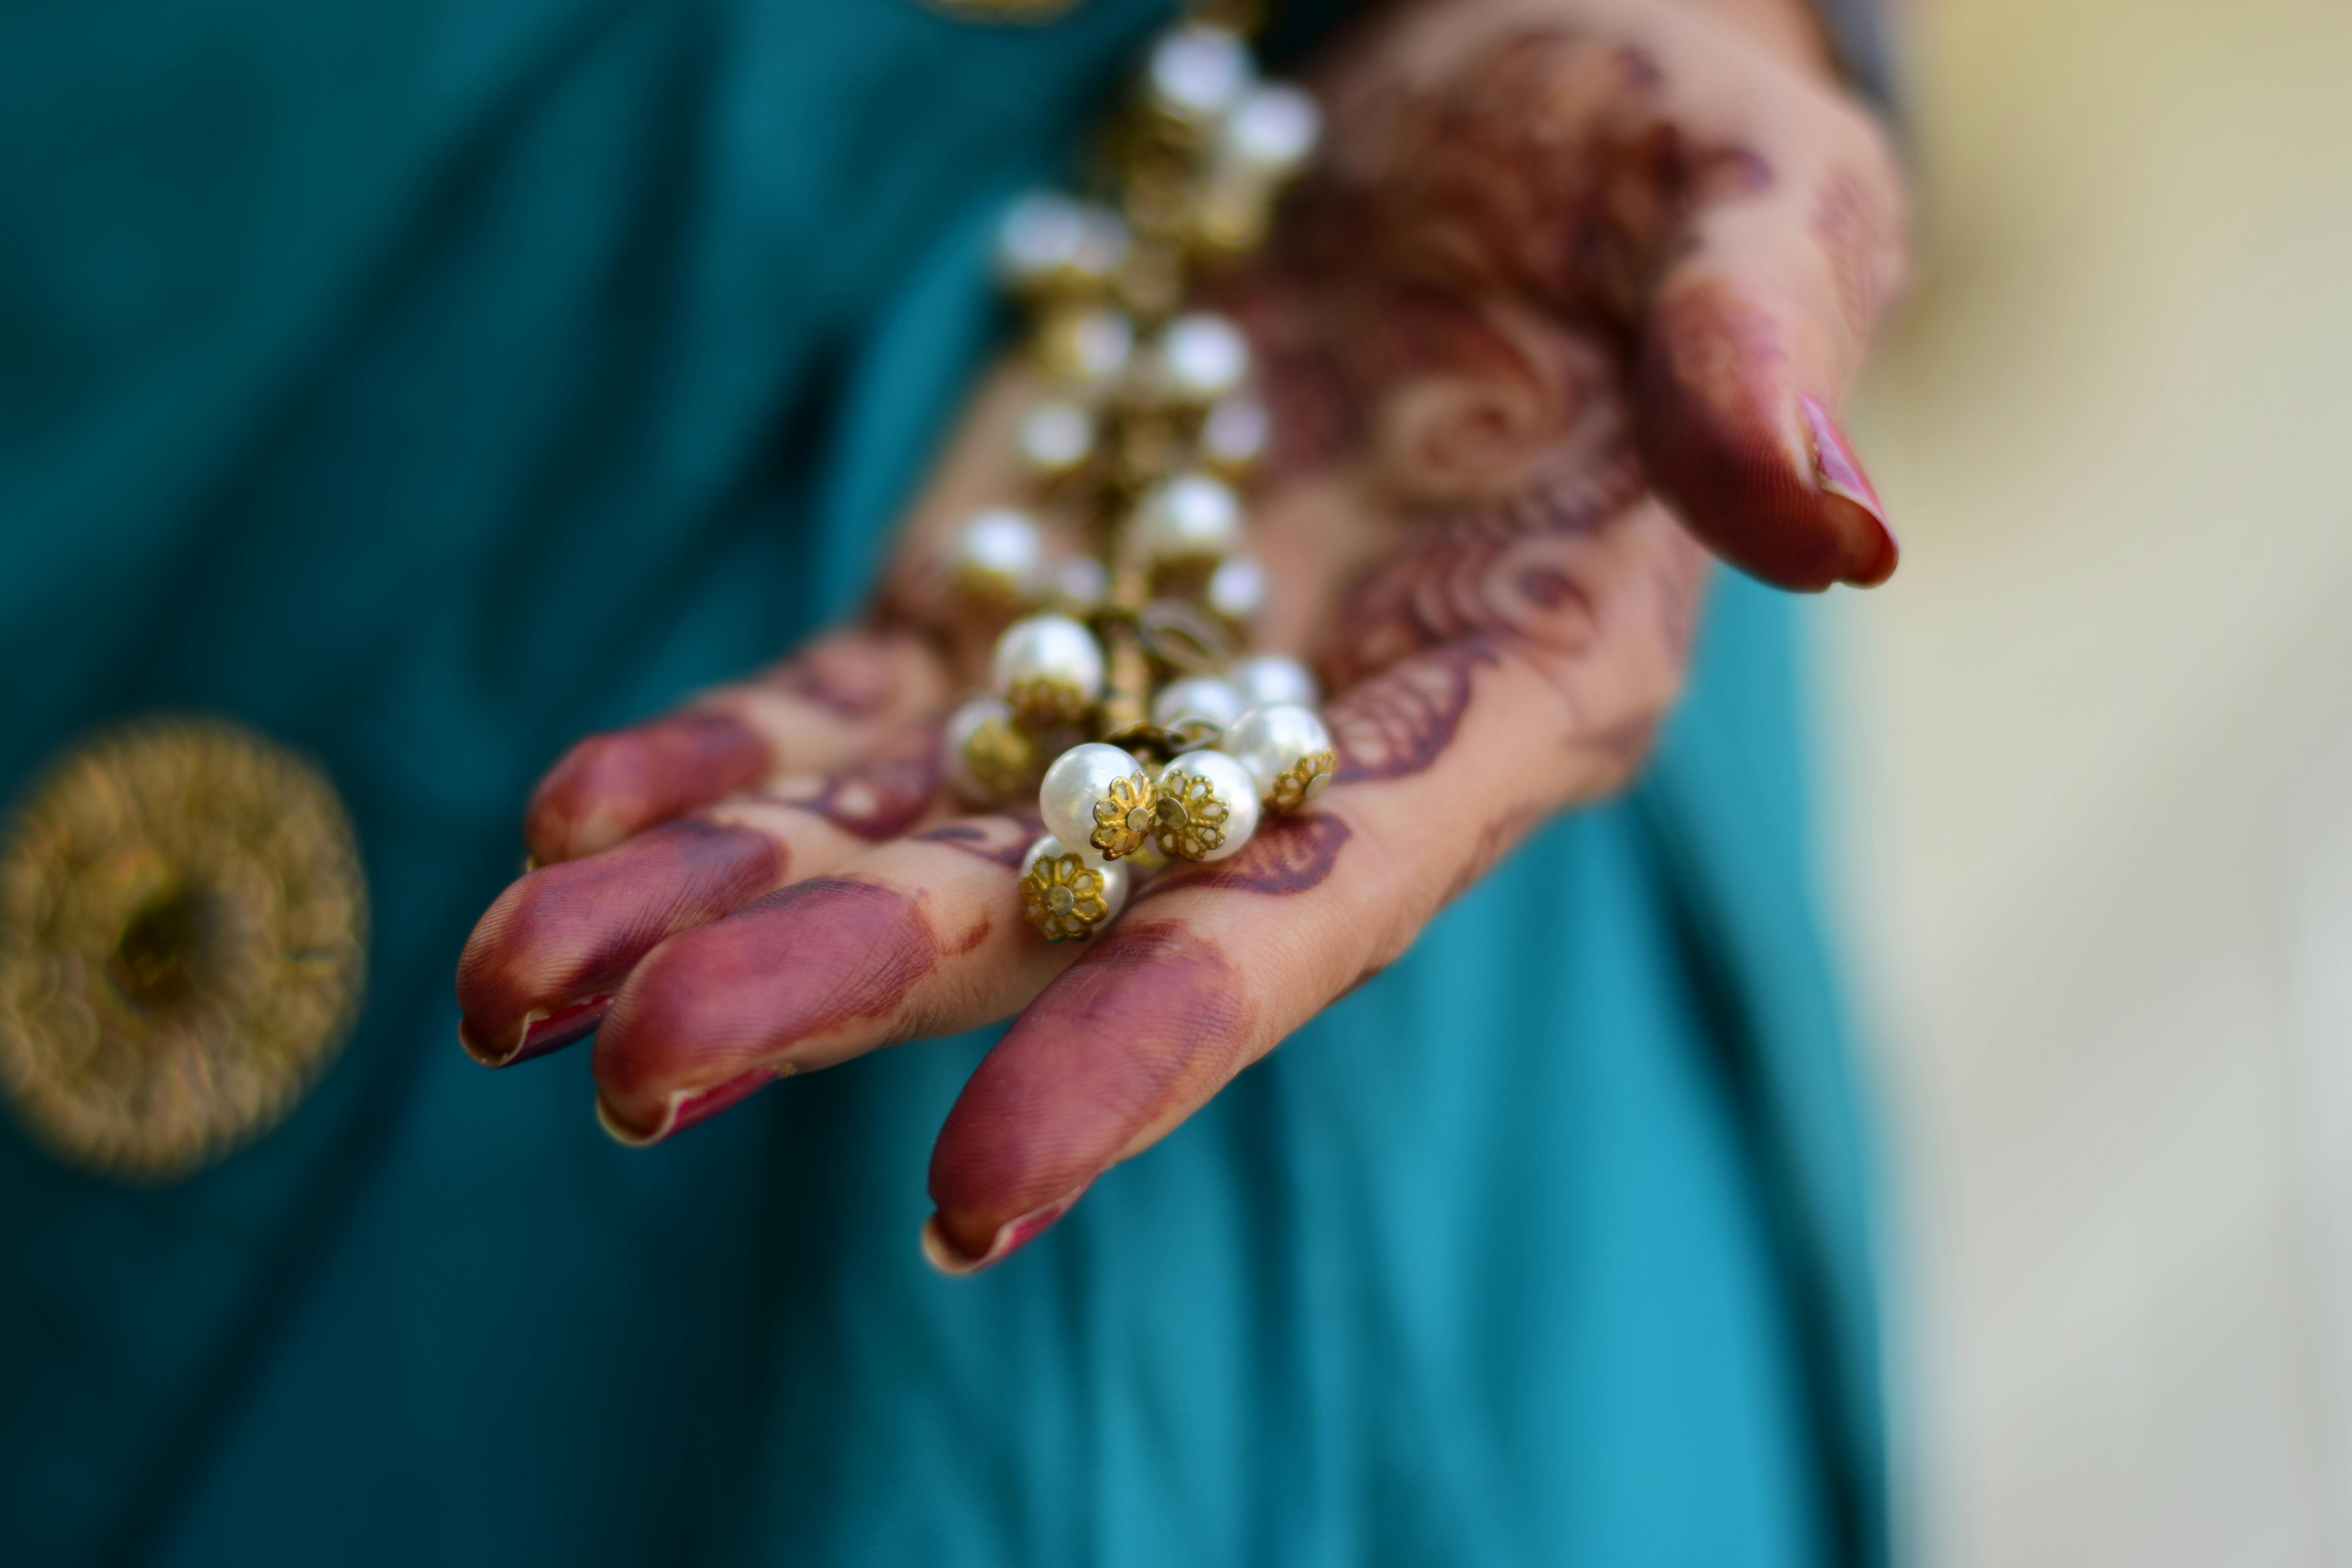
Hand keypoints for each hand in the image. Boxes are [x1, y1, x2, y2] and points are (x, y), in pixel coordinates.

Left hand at [455, 0, 1903, 1270]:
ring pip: (920, 831)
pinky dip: (718, 765)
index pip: (1321, 907)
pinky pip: (855, 709)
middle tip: (634, 1069)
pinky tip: (571, 822)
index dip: (1159, 1039)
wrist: (1506, 95)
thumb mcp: (1749, 201)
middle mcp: (1303, 741)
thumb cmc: (1666, 145)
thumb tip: (1832, 520)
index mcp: (1499, 701)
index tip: (980, 1183)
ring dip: (724, 908)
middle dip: (855, 986)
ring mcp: (1141, 674)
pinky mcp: (1025, 585)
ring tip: (513, 989)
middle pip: (1065, 902)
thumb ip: (1755, 359)